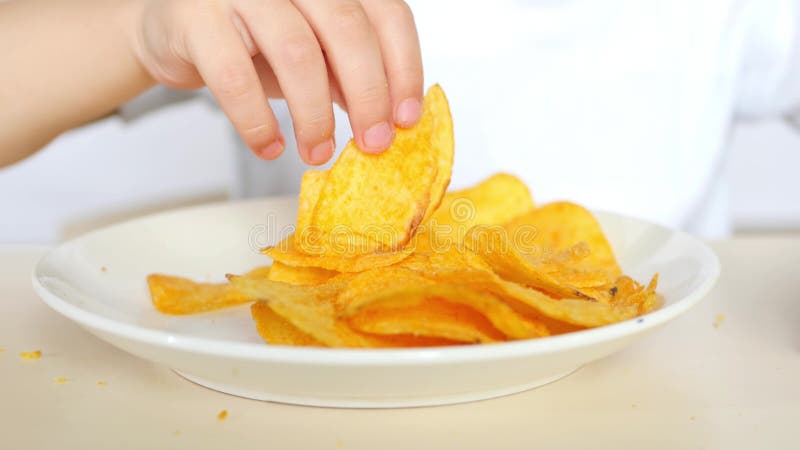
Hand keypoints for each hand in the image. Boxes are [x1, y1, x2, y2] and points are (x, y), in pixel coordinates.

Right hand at [132, 0, 422, 164]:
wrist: (171, 26)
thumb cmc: (250, 37)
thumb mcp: (313, 51)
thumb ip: (349, 73)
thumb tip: (391, 118)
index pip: (387, 12)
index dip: (404, 67)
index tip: (406, 117)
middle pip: (347, 28)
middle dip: (368, 95)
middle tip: (372, 142)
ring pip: (297, 53)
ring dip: (314, 115)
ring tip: (318, 151)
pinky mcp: (196, 17)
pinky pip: (235, 77)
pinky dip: (257, 122)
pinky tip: (270, 146)